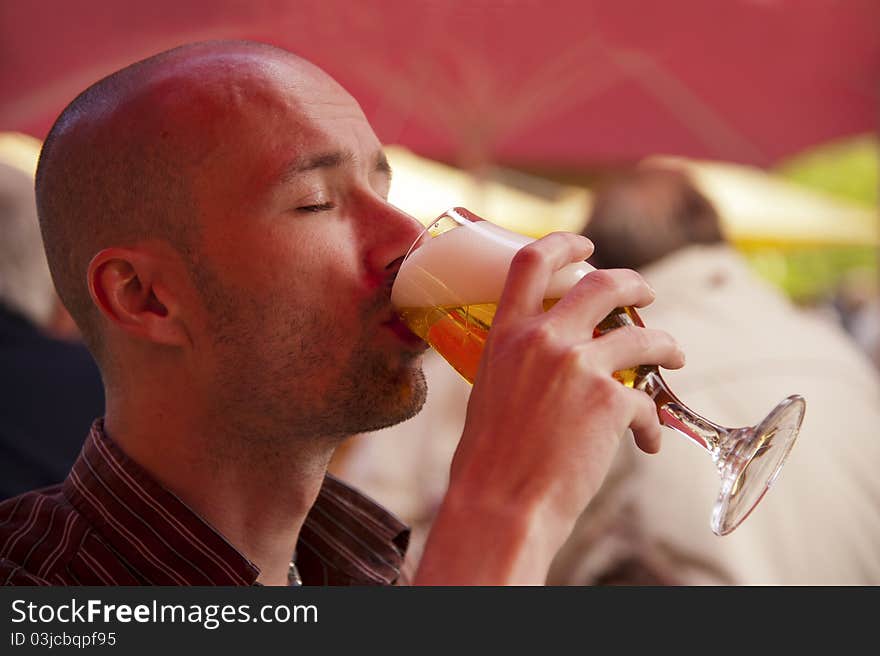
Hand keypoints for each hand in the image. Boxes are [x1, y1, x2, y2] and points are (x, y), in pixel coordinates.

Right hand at [415, 232, 684, 583]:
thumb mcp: (489, 393)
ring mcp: (578, 367)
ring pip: (642, 336)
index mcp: (505, 335)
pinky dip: (651, 425)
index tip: (584, 244)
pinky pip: (645, 404)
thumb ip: (516, 368)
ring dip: (666, 344)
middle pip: (601, 283)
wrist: (500, 504)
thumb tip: (544, 370)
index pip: (531, 262)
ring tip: (674, 358)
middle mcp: (543, 340)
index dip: (563, 243)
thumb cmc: (487, 462)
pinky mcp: (609, 402)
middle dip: (633, 283)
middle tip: (646, 294)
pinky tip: (647, 445)